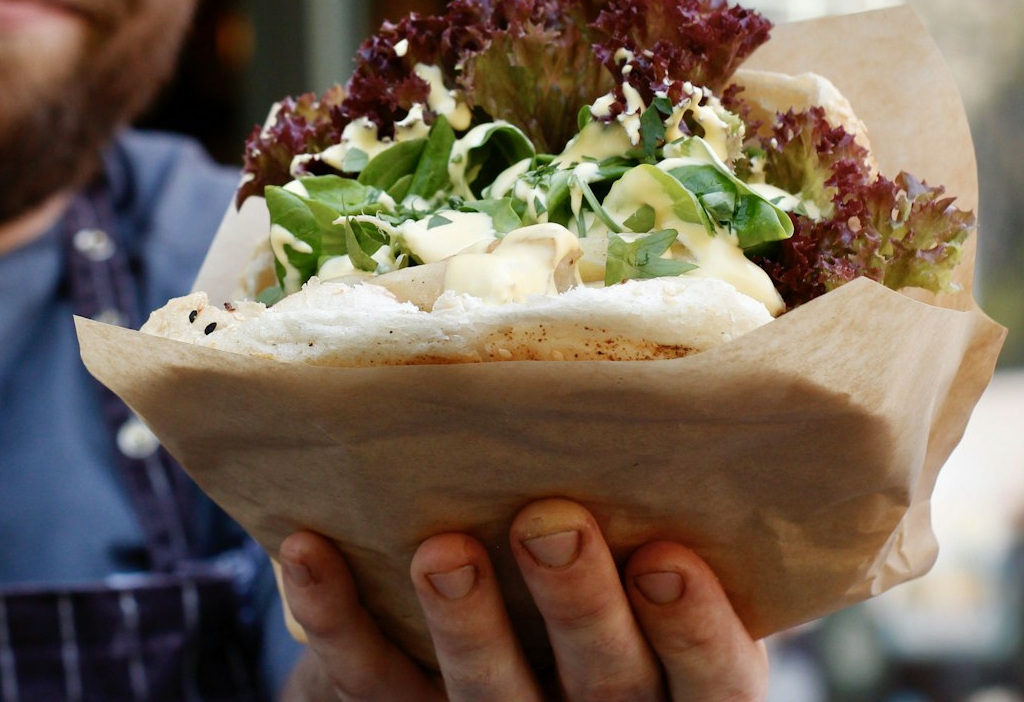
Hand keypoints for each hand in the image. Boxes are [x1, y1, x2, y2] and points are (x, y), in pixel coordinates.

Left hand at [278, 499, 766, 700]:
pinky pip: (370, 678)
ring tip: (443, 548)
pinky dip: (336, 616)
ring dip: (465, 623)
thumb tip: (669, 356)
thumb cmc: (600, 551)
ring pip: (487, 696)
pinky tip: (312, 549)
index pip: (711, 680)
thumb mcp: (652, 531)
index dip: (696, 629)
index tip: (665, 554)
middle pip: (604, 688)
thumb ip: (660, 486)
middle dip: (577, 607)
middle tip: (550, 522)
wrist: (492, 635)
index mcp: (676, 673)